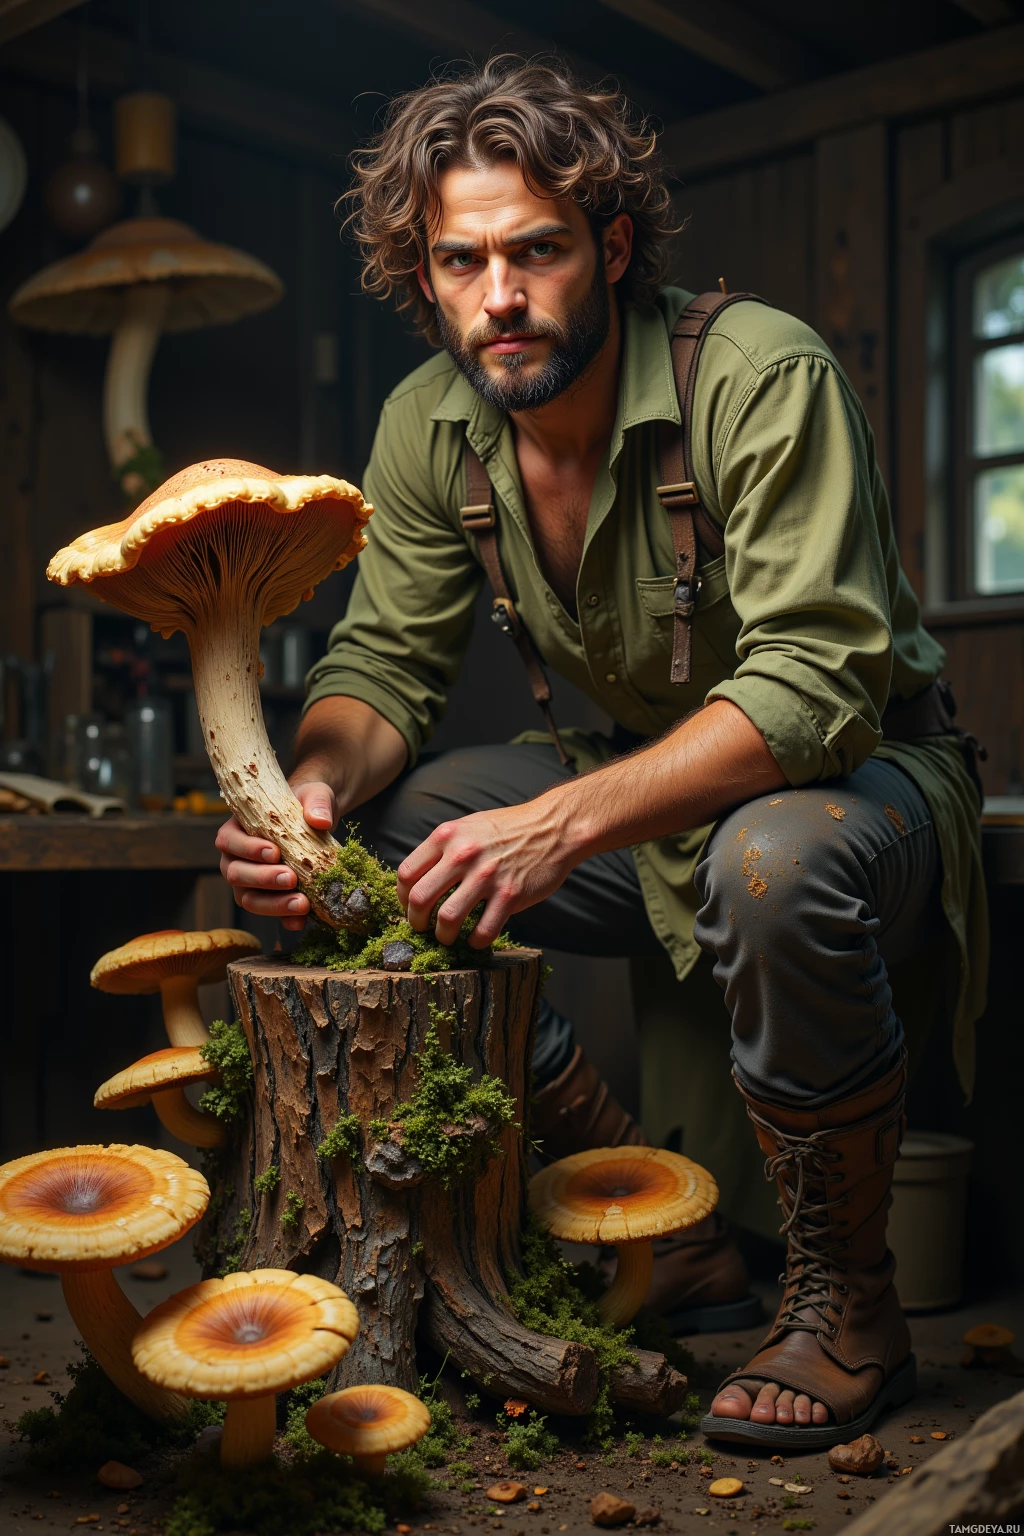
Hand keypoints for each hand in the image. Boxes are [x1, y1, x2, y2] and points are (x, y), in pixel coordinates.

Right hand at [215, 782, 335, 931]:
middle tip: (290, 878)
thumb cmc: (306, 804)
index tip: (274, 852)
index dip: (247, 849)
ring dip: (274, 904)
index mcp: (237, 829)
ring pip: (249, 900)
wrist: (320, 823)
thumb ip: (317, 802)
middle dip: (263, 879)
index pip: (228, 841)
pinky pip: (272, 914)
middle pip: (236, 874)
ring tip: (302, 903)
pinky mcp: (270, 899)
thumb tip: (321, 820)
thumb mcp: (315, 795)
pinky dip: (285, 919)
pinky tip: (302, 920)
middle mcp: (236, 859)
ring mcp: (250, 883)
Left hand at [396, 798, 576, 947]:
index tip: (411, 906)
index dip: (402, 897)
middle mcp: (462, 855)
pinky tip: (476, 938)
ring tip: (449, 937)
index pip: (406, 873)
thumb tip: (419, 878)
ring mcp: (487, 876)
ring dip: (443, 936)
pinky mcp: (510, 895)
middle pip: (419, 899)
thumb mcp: (468, 827)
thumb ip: (443, 848)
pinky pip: (483, 931)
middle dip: (416, 921)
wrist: (553, 827)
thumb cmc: (509, 828)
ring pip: (447, 919)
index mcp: (447, 836)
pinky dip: (476, 942)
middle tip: (423, 928)